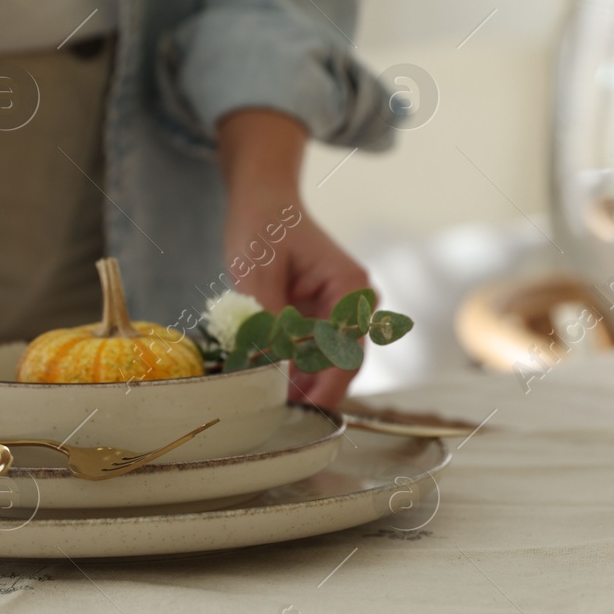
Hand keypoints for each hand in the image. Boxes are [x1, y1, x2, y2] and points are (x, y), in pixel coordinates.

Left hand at [217, 110, 370, 407]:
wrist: (263, 202)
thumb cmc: (264, 225)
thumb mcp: (258, 272)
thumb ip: (268, 320)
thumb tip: (269, 367)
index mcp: (351, 289)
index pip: (346, 352)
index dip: (323, 387)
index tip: (297, 409)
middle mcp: (354, 306)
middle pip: (338, 366)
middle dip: (307, 390)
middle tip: (271, 411)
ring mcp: (337, 316)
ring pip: (322, 366)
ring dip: (294, 382)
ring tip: (261, 397)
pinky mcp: (318, 322)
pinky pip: (306, 356)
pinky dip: (286, 368)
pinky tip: (261, 378)